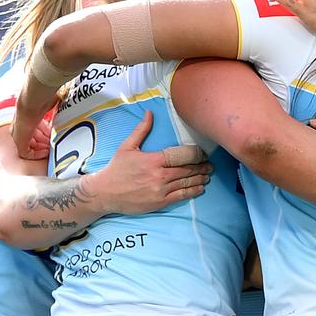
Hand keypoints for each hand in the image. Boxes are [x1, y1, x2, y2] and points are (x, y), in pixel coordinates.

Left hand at [11, 97, 59, 159]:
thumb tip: (63, 109)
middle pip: (33, 139)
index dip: (45, 133)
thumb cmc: (41, 101)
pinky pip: (27, 153)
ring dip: (42, 148)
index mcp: (25, 117)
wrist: (32, 103)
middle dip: (44, 142)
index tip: (53, 134)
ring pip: (30, 146)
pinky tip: (46, 152)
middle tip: (54, 143)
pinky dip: (37, 154)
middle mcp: (20, 127)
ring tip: (52, 147)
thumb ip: (53, 109)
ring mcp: (18, 135)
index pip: (34, 129)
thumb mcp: (49, 106)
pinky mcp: (19, 143)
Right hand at [81, 111, 213, 214]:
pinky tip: (200, 188)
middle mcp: (159, 175)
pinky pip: (181, 196)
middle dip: (201, 167)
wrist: (104, 193)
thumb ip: (141, 130)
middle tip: (210, 165)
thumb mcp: (127, 146)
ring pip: (186, 182)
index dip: (196, 154)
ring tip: (208, 175)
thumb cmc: (116, 169)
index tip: (202, 154)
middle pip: (188, 169)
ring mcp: (160, 190)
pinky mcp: (160, 202)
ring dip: (200, 178)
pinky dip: (193, 191)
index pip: (182, 155)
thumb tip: (150, 113)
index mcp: (154, 160)